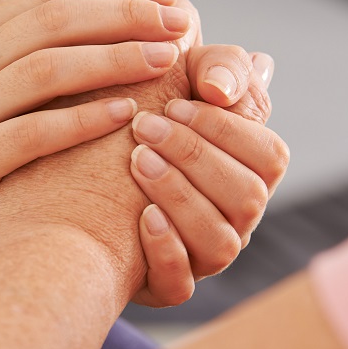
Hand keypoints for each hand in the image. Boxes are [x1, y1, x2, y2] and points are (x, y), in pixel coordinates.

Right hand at [0, 0, 195, 292]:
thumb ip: (26, 61)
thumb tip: (114, 34)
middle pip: (53, 21)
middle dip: (126, 16)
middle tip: (182, 24)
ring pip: (46, 68)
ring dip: (115, 58)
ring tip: (167, 60)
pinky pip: (32, 133)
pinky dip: (84, 120)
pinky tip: (128, 115)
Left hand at [129, 56, 287, 306]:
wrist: (77, 175)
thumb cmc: (142, 121)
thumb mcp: (178, 81)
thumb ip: (219, 67)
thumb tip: (261, 63)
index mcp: (249, 172)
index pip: (269, 155)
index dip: (227, 128)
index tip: (175, 102)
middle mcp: (235, 219)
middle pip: (247, 197)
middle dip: (195, 156)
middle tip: (144, 126)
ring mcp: (202, 257)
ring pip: (218, 242)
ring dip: (179, 196)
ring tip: (137, 161)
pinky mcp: (164, 285)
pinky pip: (180, 284)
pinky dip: (165, 249)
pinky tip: (141, 215)